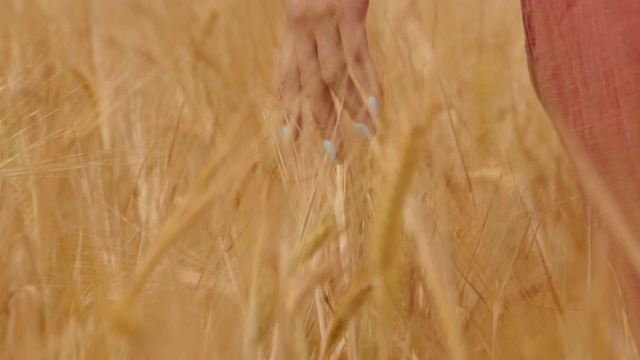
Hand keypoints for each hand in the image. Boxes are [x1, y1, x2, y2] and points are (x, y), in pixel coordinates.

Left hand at [278, 0, 381, 161]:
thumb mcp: (309, 1)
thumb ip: (314, 28)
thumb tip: (325, 53)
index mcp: (292, 27)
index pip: (286, 77)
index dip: (287, 109)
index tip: (290, 139)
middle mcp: (302, 27)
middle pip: (309, 86)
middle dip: (321, 122)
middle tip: (333, 154)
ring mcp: (323, 20)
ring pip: (334, 77)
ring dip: (351, 109)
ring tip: (365, 136)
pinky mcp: (347, 10)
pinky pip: (357, 55)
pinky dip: (368, 81)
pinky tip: (377, 104)